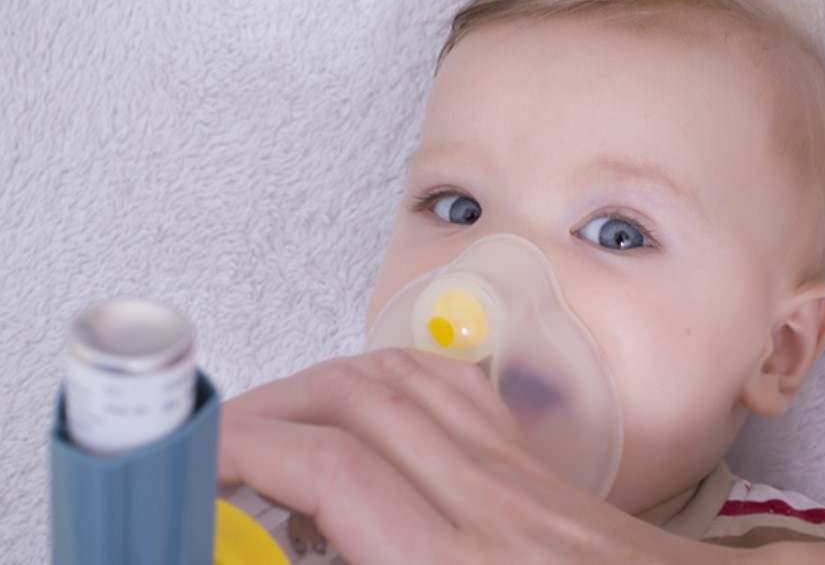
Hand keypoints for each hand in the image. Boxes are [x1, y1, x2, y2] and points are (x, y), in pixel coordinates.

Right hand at [217, 348, 721, 563]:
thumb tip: (287, 545)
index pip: (332, 469)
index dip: (248, 451)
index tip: (197, 462)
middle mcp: (487, 502)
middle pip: (356, 403)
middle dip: (268, 409)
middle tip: (216, 442)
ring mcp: (514, 472)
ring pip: (400, 381)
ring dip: (320, 385)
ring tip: (271, 420)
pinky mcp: (530, 463)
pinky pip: (452, 387)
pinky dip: (388, 376)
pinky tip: (358, 398)